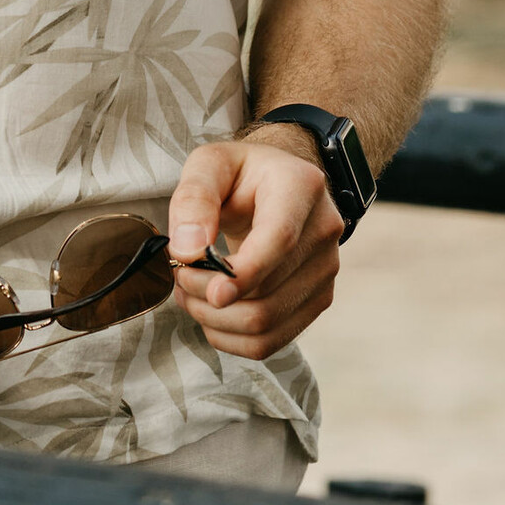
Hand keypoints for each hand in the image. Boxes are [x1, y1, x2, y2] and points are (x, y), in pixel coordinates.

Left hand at [166, 125, 342, 360]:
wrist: (277, 183)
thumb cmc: (240, 174)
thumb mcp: (210, 164)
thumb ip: (194, 199)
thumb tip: (189, 251)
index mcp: (301, 187)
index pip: (280, 240)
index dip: (244, 273)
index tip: (209, 292)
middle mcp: (323, 230)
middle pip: (268, 292)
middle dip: (210, 298)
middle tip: (179, 278)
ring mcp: (325, 269)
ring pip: (268, 324)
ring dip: (217, 322)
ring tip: (190, 295)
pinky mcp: (318, 298)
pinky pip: (273, 340)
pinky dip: (233, 337)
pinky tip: (212, 314)